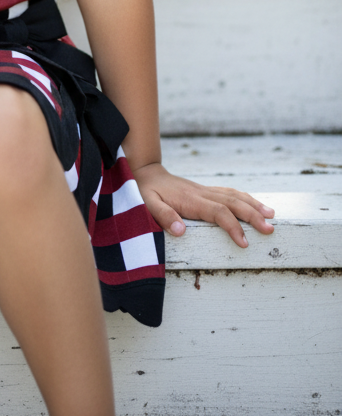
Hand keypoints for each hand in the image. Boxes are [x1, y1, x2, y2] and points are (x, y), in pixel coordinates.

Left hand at [131, 162, 274, 247]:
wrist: (145, 172)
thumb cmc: (146, 192)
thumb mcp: (147, 204)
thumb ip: (163, 216)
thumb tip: (181, 231)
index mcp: (191, 200)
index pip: (218, 213)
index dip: (233, 227)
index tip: (244, 242)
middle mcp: (202, 194)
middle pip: (233, 203)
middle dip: (253, 216)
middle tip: (269, 230)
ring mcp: (205, 191)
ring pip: (234, 196)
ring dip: (253, 205)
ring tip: (271, 216)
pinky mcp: (205, 191)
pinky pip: (229, 193)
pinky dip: (244, 198)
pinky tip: (255, 205)